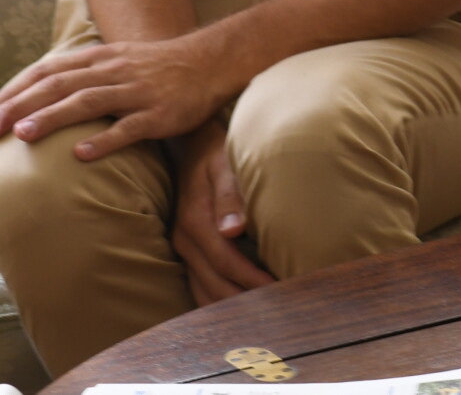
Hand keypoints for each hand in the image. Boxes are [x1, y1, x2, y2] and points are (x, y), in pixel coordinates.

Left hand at [0, 28, 235, 158]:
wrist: (213, 62)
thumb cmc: (160, 68)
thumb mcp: (119, 59)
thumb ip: (84, 73)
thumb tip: (40, 95)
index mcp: (101, 58)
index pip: (48, 71)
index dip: (15, 91)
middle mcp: (114, 71)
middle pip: (59, 85)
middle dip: (21, 106)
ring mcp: (137, 91)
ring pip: (88, 102)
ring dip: (52, 117)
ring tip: (24, 135)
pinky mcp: (160, 113)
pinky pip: (129, 127)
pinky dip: (104, 140)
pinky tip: (82, 155)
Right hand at [168, 119, 274, 304]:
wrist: (192, 144)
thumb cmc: (219, 153)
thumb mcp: (225, 165)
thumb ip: (230, 196)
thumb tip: (233, 230)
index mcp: (196, 222)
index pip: (227, 262)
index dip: (252, 280)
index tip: (278, 291)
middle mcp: (185, 239)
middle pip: (214, 284)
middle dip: (244, 301)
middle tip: (275, 311)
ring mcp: (182, 246)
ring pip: (203, 289)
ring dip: (229, 306)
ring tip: (260, 316)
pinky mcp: (185, 248)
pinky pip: (198, 283)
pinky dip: (216, 298)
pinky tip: (237, 307)